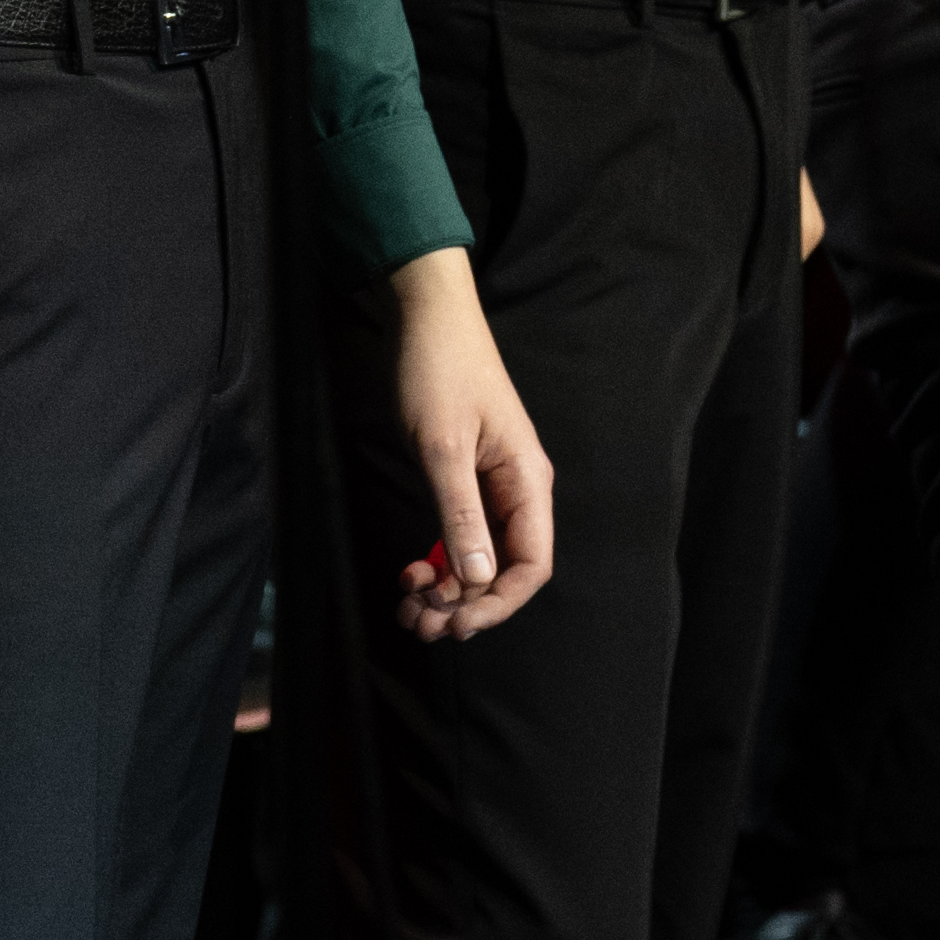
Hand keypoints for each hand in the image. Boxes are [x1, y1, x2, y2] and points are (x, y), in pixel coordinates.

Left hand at [378, 247, 561, 632]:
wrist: (424, 315)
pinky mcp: (464, 478)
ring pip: (479, 558)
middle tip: (419, 623)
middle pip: (504, 570)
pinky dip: (437, 561)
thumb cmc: (438, 371)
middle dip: (465, 604)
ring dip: (447, 590)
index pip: (531, 566)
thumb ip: (461, 515)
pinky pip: (460, 536)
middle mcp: (516, 489)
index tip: (457, 624)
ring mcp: (490, 485)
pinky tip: (410, 573)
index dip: (498, 604)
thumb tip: (480, 581)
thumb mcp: (444, 447)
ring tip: (408, 607)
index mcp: (526, 481)